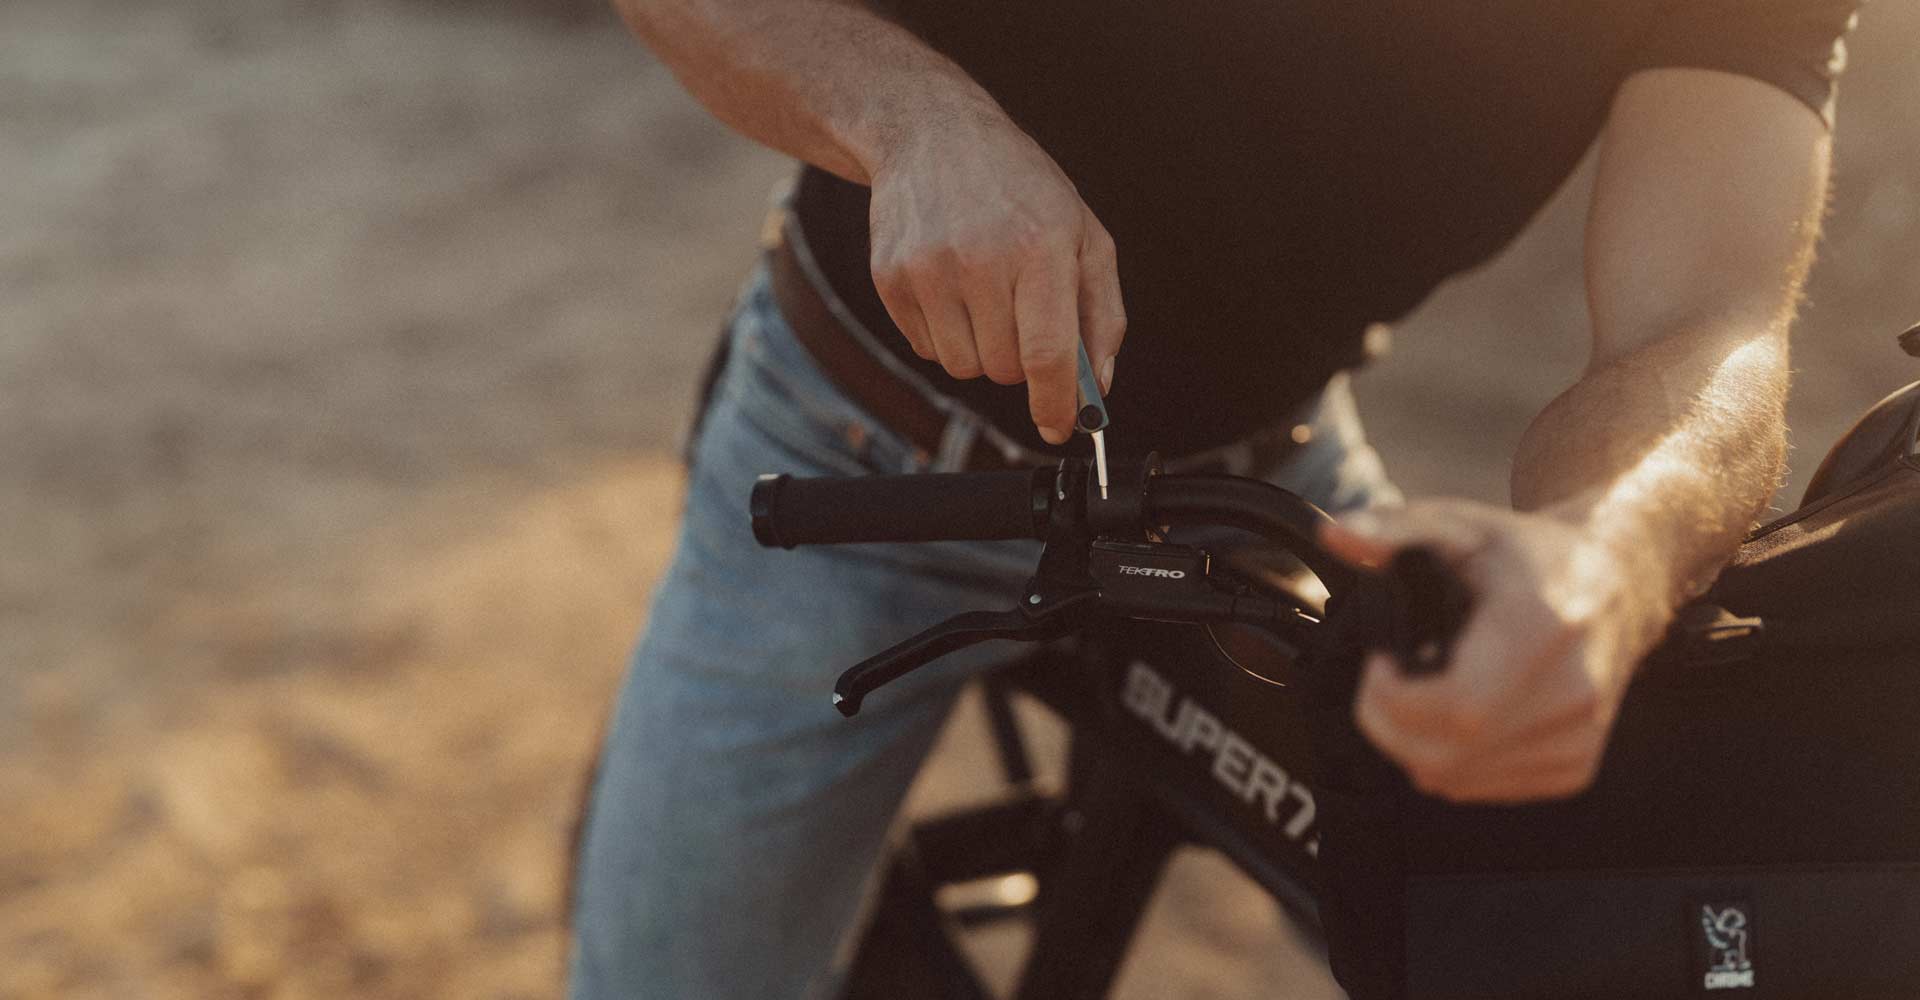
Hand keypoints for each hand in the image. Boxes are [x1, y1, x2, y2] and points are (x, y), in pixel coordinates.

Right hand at [866, 114, 1123, 444]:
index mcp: (1040, 246)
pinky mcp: (891, 279)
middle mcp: (980, 259)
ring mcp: (928, 270)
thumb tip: (1097, 387)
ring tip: (986, 296)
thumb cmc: (1020, 189)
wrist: (932, 135)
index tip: (1061, 427)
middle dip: (1022, 362)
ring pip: (964, 368)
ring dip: (982, 350)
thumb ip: (1102, 314)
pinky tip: (953, 287)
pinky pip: (927, 350)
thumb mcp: (1083, 234)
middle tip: (1023, 316)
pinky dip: (947, 334)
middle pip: (1005, 370)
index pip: (1047, 355)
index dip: (1057, 405)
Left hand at [1319, 500, 1670, 802]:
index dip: (1392, 698)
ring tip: (1418, 693)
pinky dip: (1448, 762)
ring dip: (1413, 745)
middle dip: (1386, 725)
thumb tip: (1334, 535)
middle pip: (1445, 755)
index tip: (1379, 663)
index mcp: (1542, 629)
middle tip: (1385, 683)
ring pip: (1456, 780)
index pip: (1455, 705)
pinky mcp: (1575, 767)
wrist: (1620, 580)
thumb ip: (1393, 528)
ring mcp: (1577, 737)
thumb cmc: (1532, 554)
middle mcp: (1571, 691)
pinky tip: (1451, 716)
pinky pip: (1482, 788)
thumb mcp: (1462, 524)